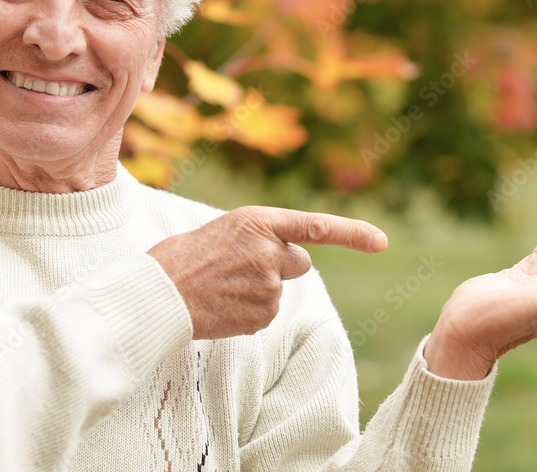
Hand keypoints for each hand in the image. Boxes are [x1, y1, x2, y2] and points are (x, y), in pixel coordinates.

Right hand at [148, 205, 387, 338]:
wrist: (155, 295)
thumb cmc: (179, 259)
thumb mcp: (222, 232)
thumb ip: (256, 239)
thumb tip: (279, 257)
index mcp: (258, 222)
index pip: (316, 226)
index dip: (352, 233)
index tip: (381, 241)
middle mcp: (270, 252)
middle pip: (299, 263)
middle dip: (280, 266)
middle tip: (239, 269)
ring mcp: (269, 286)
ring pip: (278, 291)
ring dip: (257, 291)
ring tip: (220, 288)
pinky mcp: (263, 315)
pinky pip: (266, 314)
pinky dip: (248, 313)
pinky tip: (221, 307)